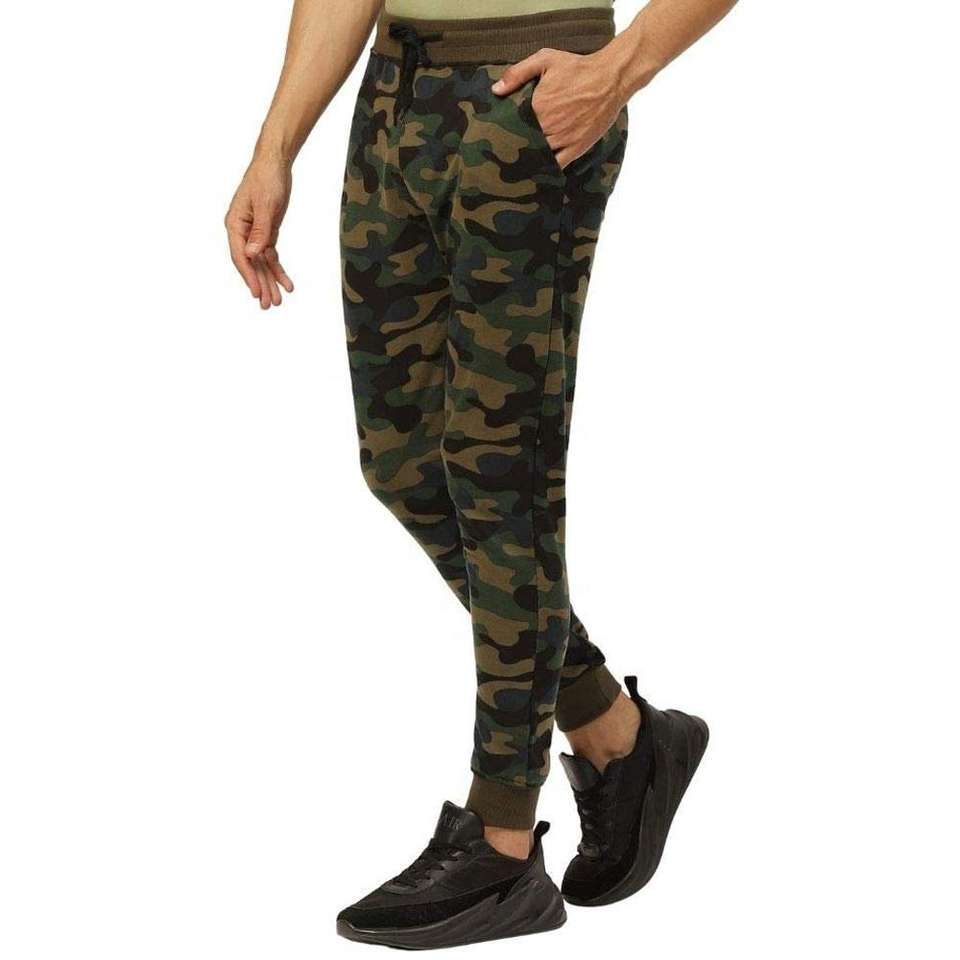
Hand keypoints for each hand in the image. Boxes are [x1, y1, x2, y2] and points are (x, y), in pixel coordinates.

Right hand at [225, 158, 293, 309]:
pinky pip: (270, 255)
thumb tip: (252, 255)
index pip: (240, 256)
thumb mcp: (266, 206)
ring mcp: (254, 233)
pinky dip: (277, 269)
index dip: (249, 276)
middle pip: (251, 264)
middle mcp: (242, 231)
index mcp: (235, 224)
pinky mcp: (266, 232)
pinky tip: (286, 283)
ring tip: (279, 300)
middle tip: (270, 305)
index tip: (257, 293)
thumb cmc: (267, 179)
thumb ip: (260, 232)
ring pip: (261, 263)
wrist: (275, 163)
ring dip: (270, 281)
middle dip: (261, 284)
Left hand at [492, 47, 625, 169]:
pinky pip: (557, 165)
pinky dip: (547, 169)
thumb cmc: (578, 68)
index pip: (513, 124)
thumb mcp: (546, 60)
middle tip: (506, 151)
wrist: (610, 78)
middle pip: (525, 142)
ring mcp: (563, 138)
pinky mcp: (577, 147)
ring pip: (539, 156)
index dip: (506, 130)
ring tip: (519, 163)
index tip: (498, 134)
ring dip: (529, 159)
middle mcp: (549, 125)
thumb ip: (518, 73)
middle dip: (515, 146)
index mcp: (537, 105)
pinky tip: (539, 170)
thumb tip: (496, 91)